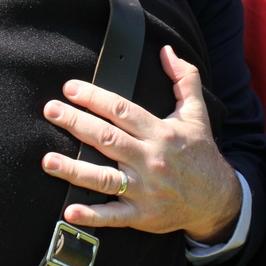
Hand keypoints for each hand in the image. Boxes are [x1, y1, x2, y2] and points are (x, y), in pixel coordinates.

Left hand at [42, 45, 241, 242]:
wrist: (218, 200)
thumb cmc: (201, 153)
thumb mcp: (197, 114)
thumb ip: (184, 79)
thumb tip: (167, 50)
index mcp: (161, 133)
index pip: (122, 111)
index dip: (95, 98)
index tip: (70, 89)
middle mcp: (151, 160)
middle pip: (107, 139)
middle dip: (76, 123)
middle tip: (51, 110)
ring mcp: (145, 189)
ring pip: (104, 178)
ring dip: (74, 170)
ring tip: (48, 160)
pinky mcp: (142, 215)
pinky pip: (114, 215)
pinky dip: (92, 216)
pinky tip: (70, 210)